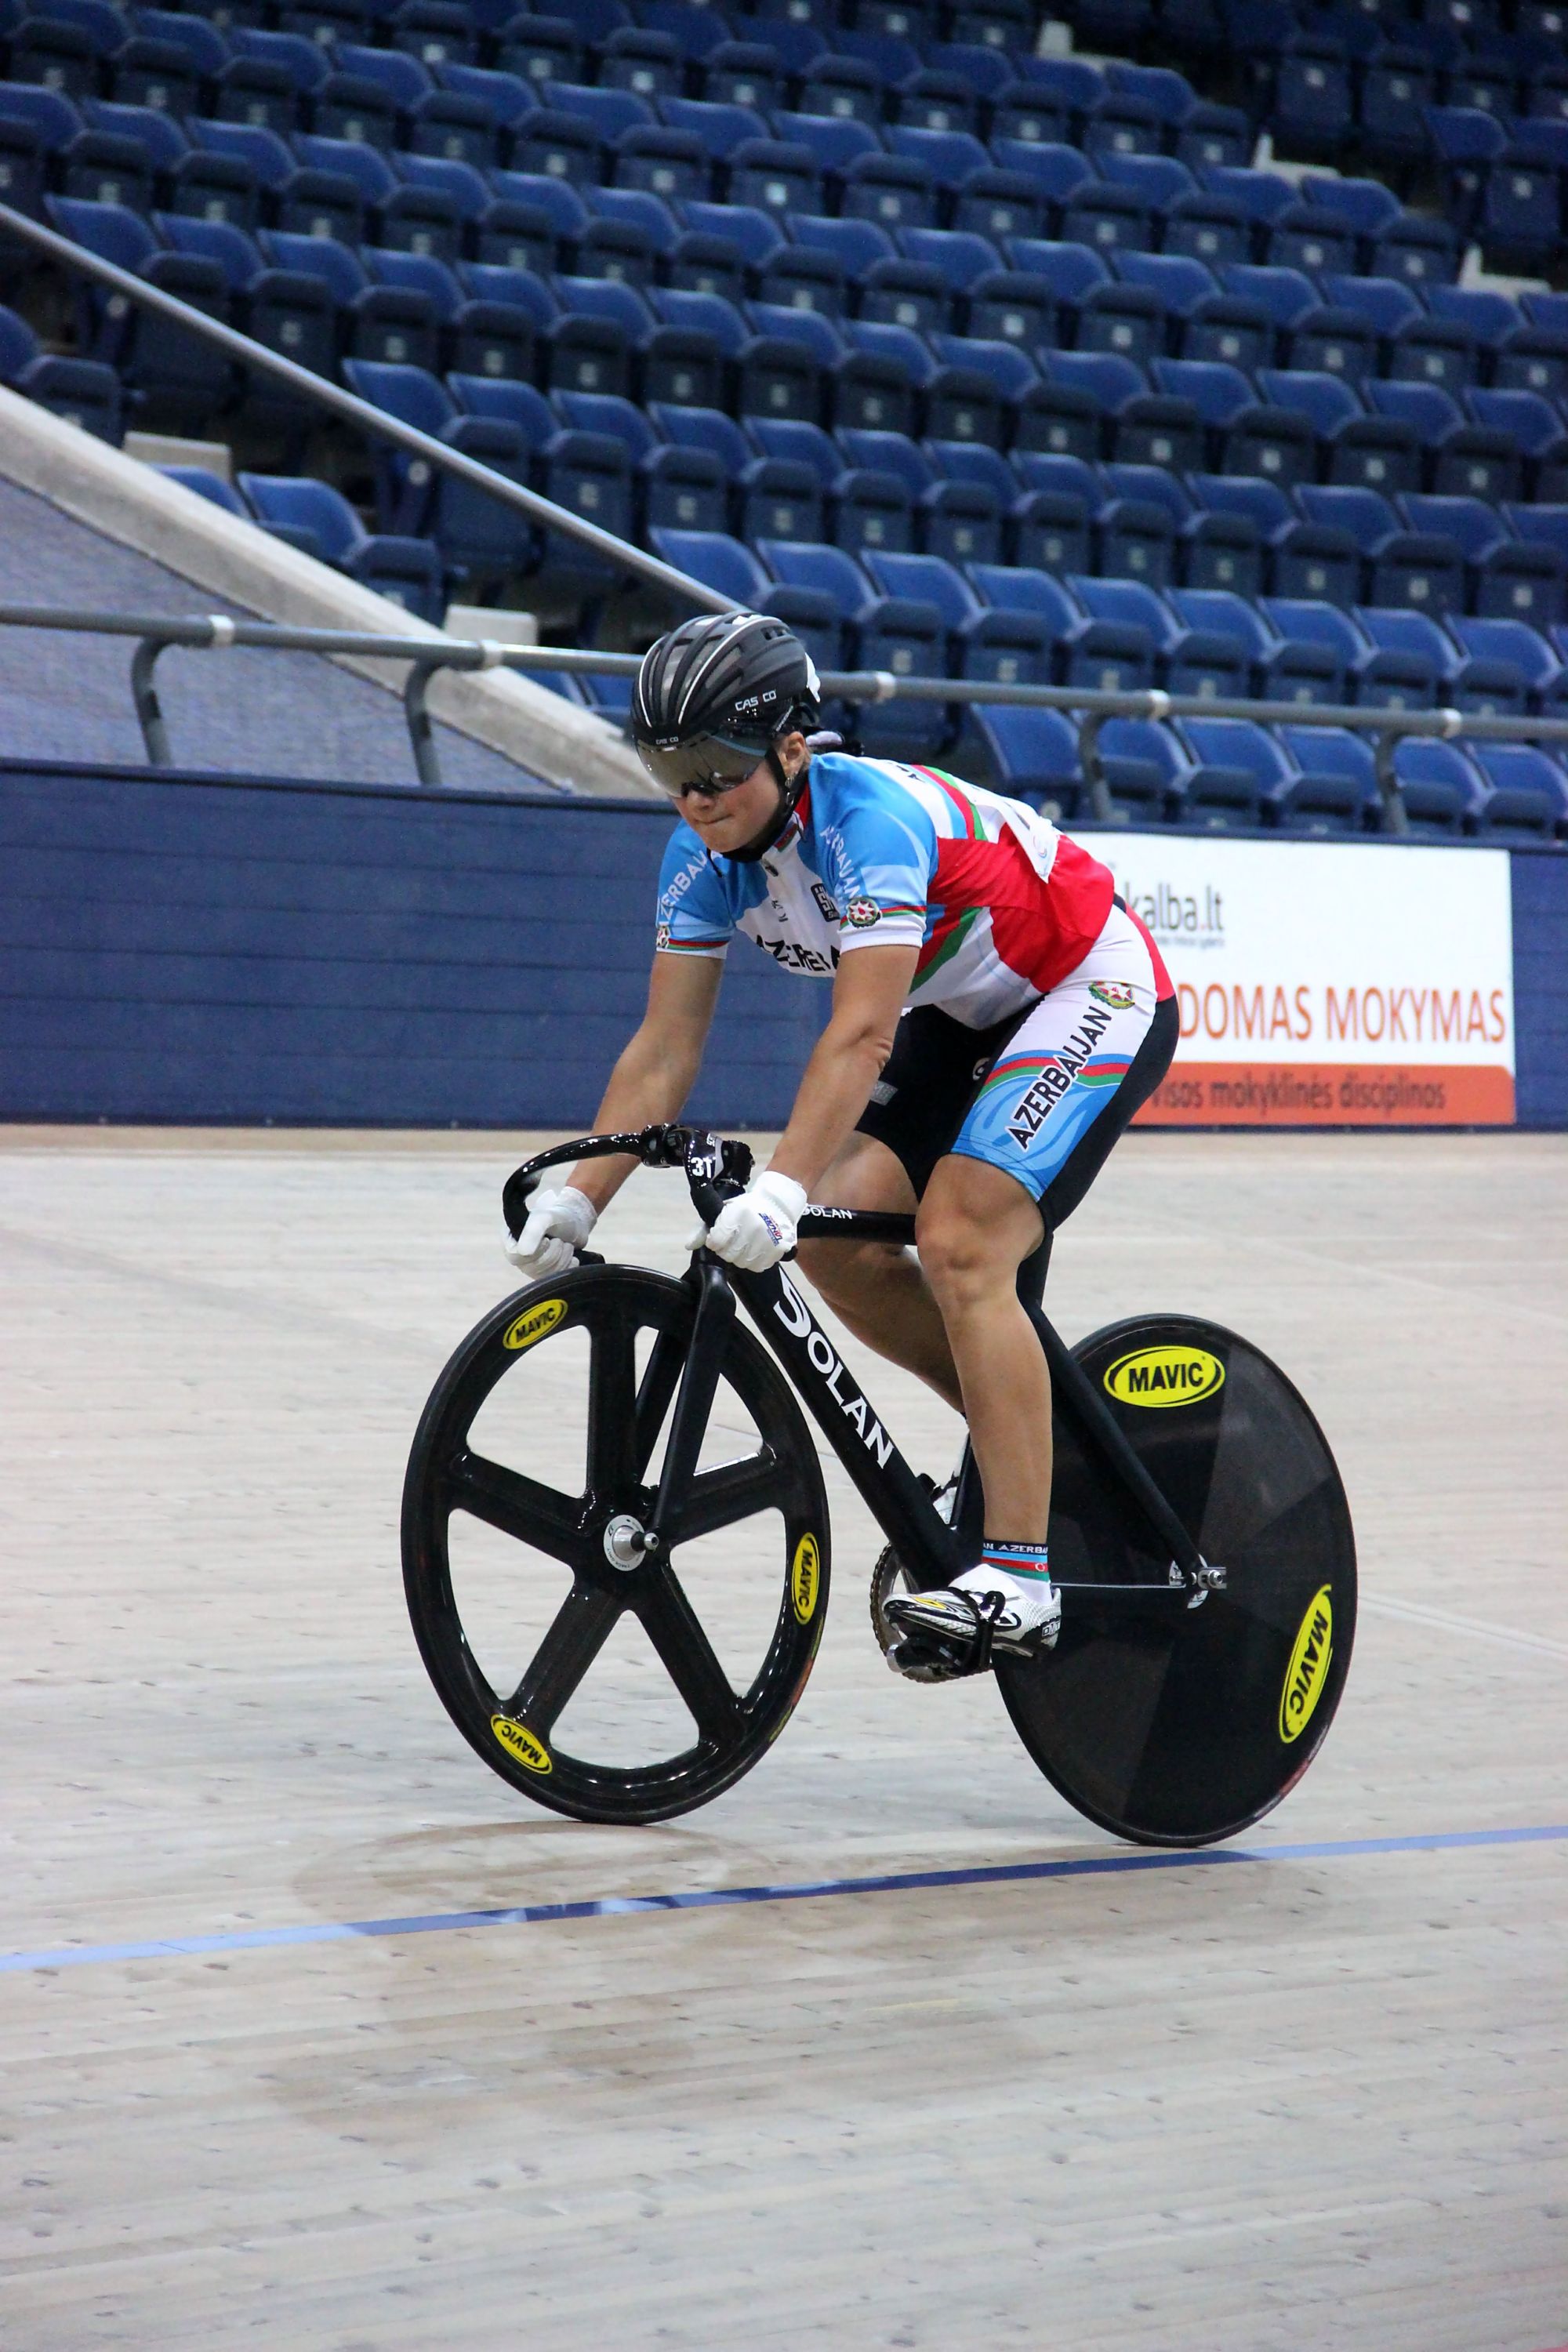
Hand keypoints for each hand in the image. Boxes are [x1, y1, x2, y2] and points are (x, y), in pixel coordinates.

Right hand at [503, 1184, 596, 1279]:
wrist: (574, 1222)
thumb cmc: (556, 1217)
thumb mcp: (544, 1219)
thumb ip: (532, 1232)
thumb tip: (523, 1253)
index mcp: (511, 1241)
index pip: (515, 1257)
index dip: (535, 1252)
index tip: (547, 1239)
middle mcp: (519, 1256)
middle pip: (533, 1268)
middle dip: (553, 1253)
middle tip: (559, 1240)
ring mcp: (533, 1267)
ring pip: (546, 1275)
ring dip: (562, 1258)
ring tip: (565, 1245)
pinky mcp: (547, 1275)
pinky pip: (557, 1279)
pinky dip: (568, 1267)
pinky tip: (571, 1256)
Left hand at [690, 1171, 808, 1272]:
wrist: (777, 1203)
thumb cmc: (746, 1207)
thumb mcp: (723, 1211)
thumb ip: (703, 1228)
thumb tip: (689, 1245)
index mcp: (737, 1214)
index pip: (716, 1241)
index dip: (714, 1242)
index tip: (717, 1239)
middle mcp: (754, 1226)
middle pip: (729, 1255)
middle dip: (726, 1251)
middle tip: (732, 1242)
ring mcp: (768, 1239)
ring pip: (743, 1263)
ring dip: (740, 1257)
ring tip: (744, 1246)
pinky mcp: (779, 1249)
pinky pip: (759, 1266)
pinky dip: (755, 1261)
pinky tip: (756, 1250)